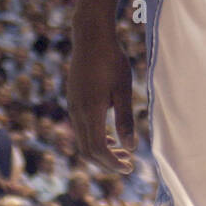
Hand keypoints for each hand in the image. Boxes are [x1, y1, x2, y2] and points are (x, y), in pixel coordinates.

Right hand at [67, 21, 136, 174]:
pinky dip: (96, 138)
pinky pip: (82, 128)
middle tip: (129, 164)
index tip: (129, 167)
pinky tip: (111, 136)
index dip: (112, 163)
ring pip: (83, 140)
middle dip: (107, 162)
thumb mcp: (123, 89)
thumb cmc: (111, 60)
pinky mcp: (73, 101)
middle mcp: (77, 112)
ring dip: (102, 151)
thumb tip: (132, 147)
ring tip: (123, 152)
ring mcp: (73, 106)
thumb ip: (126, 119)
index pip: (98, 149)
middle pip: (87, 150)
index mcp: (90, 111)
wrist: (91, 37)